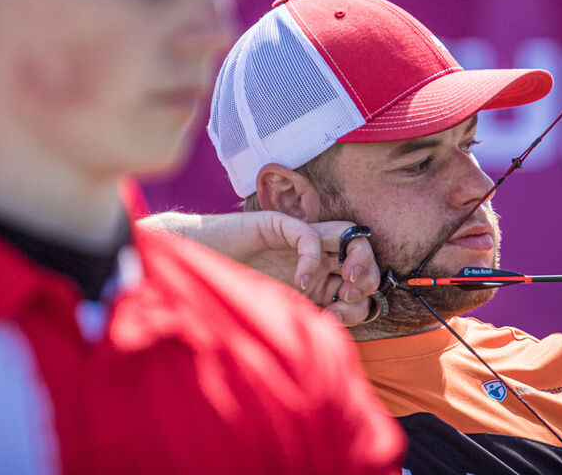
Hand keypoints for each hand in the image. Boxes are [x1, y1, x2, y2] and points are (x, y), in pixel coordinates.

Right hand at [139, 211, 380, 325]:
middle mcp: (313, 254)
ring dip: (356, 259)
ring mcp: (299, 237)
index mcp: (317, 276)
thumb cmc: (230, 297)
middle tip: (351, 298)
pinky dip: (312, 259)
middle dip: (368, 277)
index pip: (358, 280)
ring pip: (348, 234)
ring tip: (345, 287)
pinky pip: (310, 235)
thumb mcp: (277, 314)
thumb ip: (304, 319)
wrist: (192, 273)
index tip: (342, 318)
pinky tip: (301, 282)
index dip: (361, 299)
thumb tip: (336, 337)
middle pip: (362, 252)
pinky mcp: (279, 224)